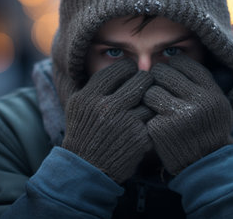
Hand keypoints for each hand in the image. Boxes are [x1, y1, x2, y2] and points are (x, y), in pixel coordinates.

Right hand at [62, 58, 153, 183]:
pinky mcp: (139, 137)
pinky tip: (145, 123)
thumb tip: (122, 64)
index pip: (120, 69)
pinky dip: (151, 119)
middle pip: (141, 80)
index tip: (132, 73)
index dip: (129, 69)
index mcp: (90, 96)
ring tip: (145, 104)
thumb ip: (96, 85)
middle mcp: (107, 107)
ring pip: (151, 99)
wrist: (87, 168)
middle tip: (146, 85)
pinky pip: (154, 118)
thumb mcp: (79, 105)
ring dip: (150, 101)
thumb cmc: (84, 132)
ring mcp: (125, 123)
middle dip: (146, 81)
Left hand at [143, 55, 232, 174]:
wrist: (204, 163)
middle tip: (157, 85)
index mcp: (211, 92)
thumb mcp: (216, 103)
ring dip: (149, 97)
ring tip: (156, 106)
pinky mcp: (161, 129)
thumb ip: (202, 82)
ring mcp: (178, 115)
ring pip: (150, 90)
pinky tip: (155, 124)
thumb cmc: (208, 129)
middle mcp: (197, 101)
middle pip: (163, 72)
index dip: (172, 64)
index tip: (169, 71)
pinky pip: (145, 111)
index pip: (184, 63)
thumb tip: (176, 56)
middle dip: (157, 77)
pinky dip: (147, 117)